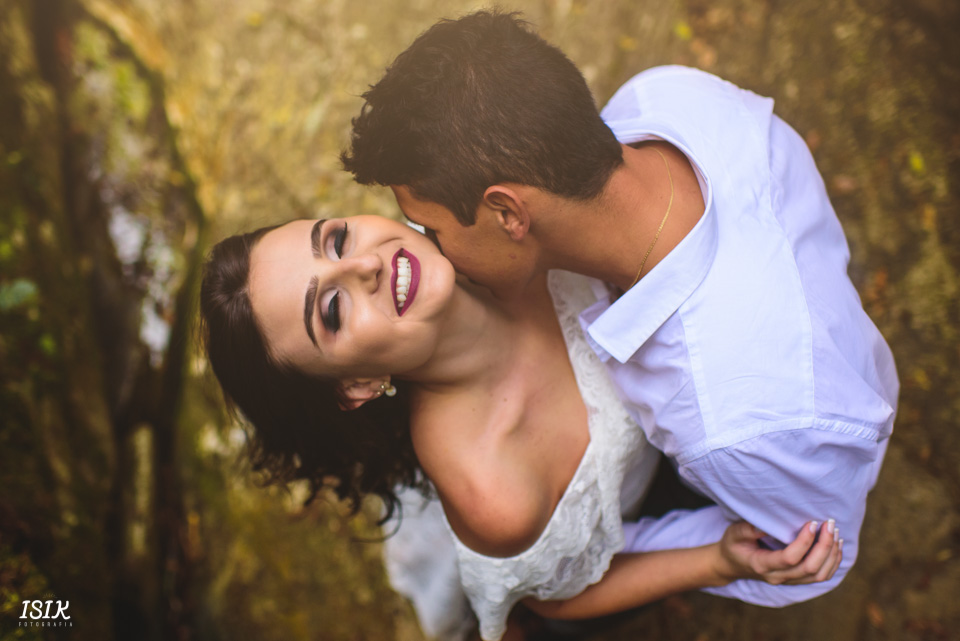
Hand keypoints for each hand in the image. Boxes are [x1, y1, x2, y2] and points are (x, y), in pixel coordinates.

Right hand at [716, 520, 842, 585]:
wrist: (731, 564)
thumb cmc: (733, 544)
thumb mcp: (734, 533)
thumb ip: (749, 529)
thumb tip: (770, 523)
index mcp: (762, 565)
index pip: (789, 558)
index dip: (805, 542)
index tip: (812, 522)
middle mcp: (778, 577)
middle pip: (810, 568)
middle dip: (824, 546)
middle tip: (829, 524)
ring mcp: (788, 581)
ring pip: (819, 575)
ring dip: (831, 554)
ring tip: (835, 532)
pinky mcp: (796, 580)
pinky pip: (821, 576)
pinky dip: (833, 562)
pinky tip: (836, 545)